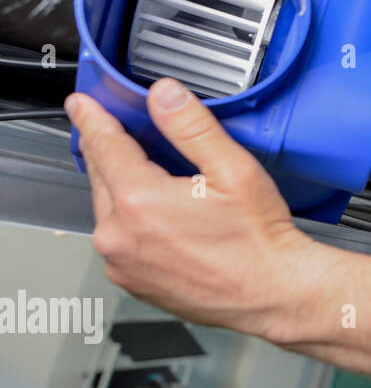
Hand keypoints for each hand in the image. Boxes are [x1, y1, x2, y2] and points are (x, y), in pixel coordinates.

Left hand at [64, 78, 315, 339]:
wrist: (272, 292)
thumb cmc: (258, 240)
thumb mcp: (234, 169)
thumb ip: (193, 127)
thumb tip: (164, 95)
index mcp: (139, 201)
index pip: (103, 145)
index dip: (93, 118)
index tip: (82, 104)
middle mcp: (119, 235)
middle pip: (102, 176)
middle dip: (112, 152)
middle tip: (129, 135)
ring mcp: (122, 263)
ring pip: (109, 210)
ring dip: (124, 189)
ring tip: (160, 183)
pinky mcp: (131, 281)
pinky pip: (120, 240)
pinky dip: (132, 223)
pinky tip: (165, 220)